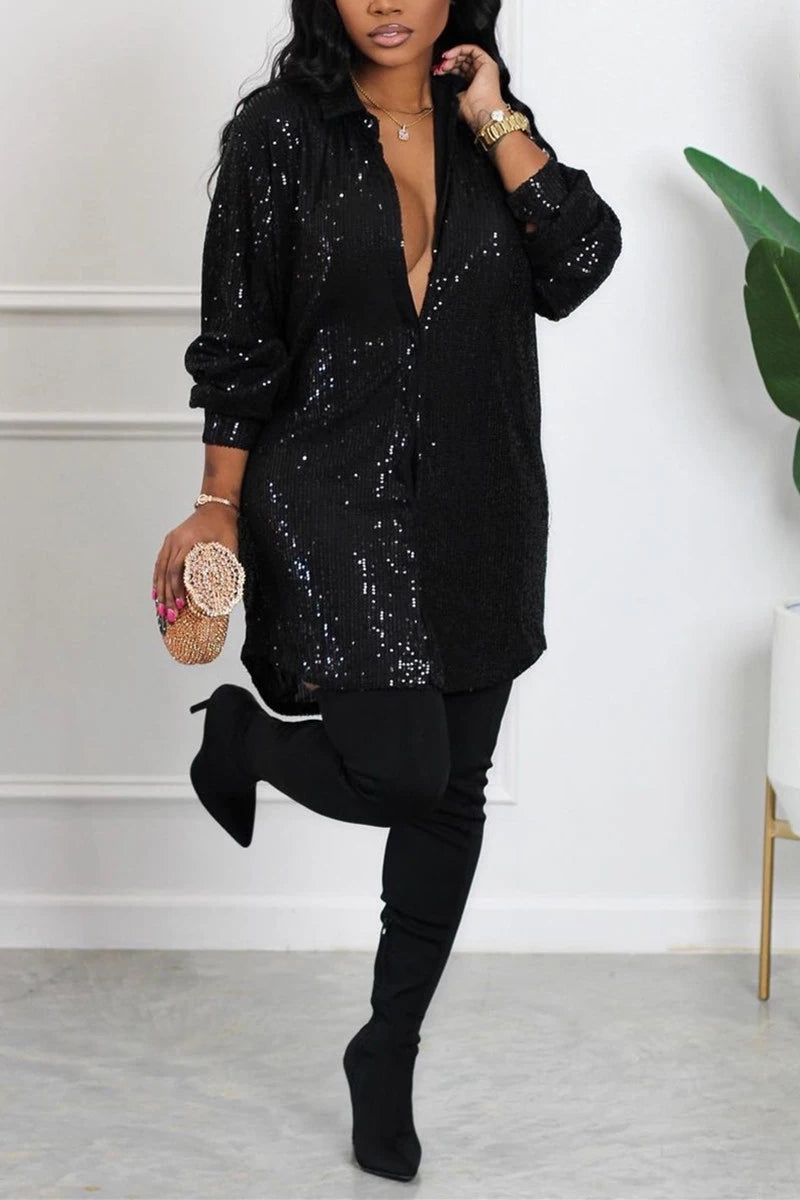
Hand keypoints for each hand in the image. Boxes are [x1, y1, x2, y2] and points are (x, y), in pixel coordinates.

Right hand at [152, 504, 238, 631]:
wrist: (217, 506)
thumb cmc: (225, 526)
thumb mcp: (229, 546)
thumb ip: (226, 567)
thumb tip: (225, 594)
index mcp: (188, 541)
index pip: (177, 569)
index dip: (177, 589)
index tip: (180, 605)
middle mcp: (174, 540)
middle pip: (165, 572)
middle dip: (166, 596)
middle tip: (169, 616)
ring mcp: (170, 541)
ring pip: (160, 569)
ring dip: (160, 591)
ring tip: (160, 610)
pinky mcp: (170, 542)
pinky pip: (160, 563)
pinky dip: (157, 579)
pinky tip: (156, 593)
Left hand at [433, 44, 504, 134]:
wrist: (481, 113)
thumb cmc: (472, 111)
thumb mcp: (457, 97)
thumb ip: (451, 87)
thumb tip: (441, 79)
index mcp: (474, 83)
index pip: (460, 70)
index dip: (449, 68)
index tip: (439, 70)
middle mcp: (480, 74)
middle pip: (463, 61)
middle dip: (450, 62)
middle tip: (440, 67)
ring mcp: (485, 68)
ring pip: (467, 54)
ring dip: (453, 56)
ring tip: (444, 63)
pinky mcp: (488, 63)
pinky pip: (473, 49)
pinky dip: (460, 49)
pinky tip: (450, 55)